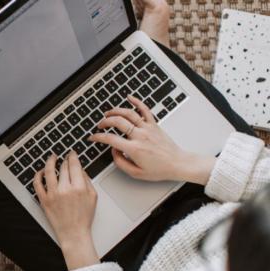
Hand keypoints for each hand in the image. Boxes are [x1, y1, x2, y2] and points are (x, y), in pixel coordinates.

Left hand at [34, 151, 99, 269]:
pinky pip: (37, 184)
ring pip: (49, 171)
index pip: (74, 165)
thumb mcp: (93, 196)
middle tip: (64, 157)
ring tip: (52, 158)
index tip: (71, 153)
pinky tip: (41, 171)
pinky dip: (38, 175)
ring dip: (50, 161)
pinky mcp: (44, 200)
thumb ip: (87, 180)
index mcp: (79, 187)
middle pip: (63, 167)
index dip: (72, 156)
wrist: (73, 233)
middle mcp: (65, 189)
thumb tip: (80, 168)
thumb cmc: (84, 217)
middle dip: (64, 160)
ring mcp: (53, 194)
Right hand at [89, 96, 215, 184]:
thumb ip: (120, 162)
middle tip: (100, 125)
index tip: (93, 137)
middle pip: (118, 122)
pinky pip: (145, 109)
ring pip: (129, 113)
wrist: (178, 164)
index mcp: (134, 149)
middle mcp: (140, 136)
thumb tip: (113, 151)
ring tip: (108, 113)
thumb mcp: (136, 173)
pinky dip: (136, 101)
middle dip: (105, 122)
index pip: (111, 139)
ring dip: (116, 111)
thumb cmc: (160, 169)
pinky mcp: (154, 125)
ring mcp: (148, 128)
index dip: (98, 137)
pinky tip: (129, 97)